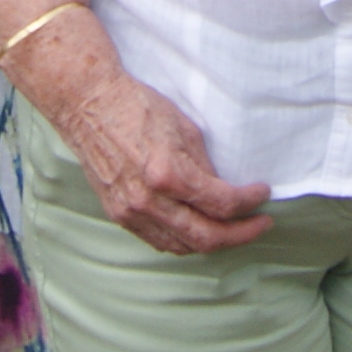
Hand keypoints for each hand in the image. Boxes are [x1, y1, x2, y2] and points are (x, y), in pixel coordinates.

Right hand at [49, 64, 272, 256]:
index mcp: (168, 174)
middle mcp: (148, 200)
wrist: (89, 105)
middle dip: (240, 235)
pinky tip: (199, 232)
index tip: (262, 193)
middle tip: (261, 225)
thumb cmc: (137, 107)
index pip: (221, 204)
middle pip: (206, 237)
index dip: (250, 202)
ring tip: (234, 230)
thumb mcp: (184, 128)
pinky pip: (159, 241)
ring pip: (183, 246)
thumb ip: (205, 167)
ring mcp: (131, 212)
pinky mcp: (119, 215)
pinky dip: (184, 242)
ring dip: (213, 243)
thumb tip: (224, 192)